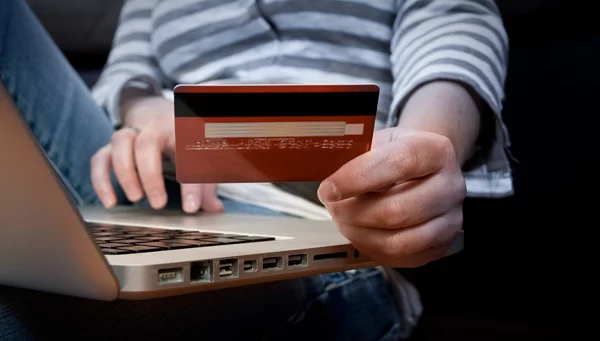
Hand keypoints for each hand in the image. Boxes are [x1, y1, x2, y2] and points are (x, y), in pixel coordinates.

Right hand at [90, 96, 222, 212]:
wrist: (156, 110)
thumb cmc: (182, 137)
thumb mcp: (199, 155)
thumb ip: (205, 182)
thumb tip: (215, 209)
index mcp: (181, 129)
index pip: (188, 156)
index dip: (190, 184)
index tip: (191, 208)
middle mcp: (154, 127)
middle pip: (147, 144)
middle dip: (151, 176)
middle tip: (158, 204)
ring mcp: (131, 133)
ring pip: (120, 144)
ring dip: (125, 173)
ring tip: (135, 199)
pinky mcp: (112, 144)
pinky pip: (100, 158)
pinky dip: (101, 179)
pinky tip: (109, 201)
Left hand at [318, 128, 465, 267]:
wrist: (424, 169)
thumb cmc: (396, 154)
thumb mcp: (379, 141)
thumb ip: (357, 156)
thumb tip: (329, 183)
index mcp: (436, 150)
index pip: (399, 163)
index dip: (358, 178)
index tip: (328, 189)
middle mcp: (451, 186)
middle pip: (396, 211)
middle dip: (353, 213)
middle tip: (332, 206)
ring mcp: (450, 220)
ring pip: (398, 241)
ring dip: (359, 234)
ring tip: (343, 220)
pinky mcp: (441, 246)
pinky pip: (401, 258)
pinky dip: (371, 248)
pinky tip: (359, 232)